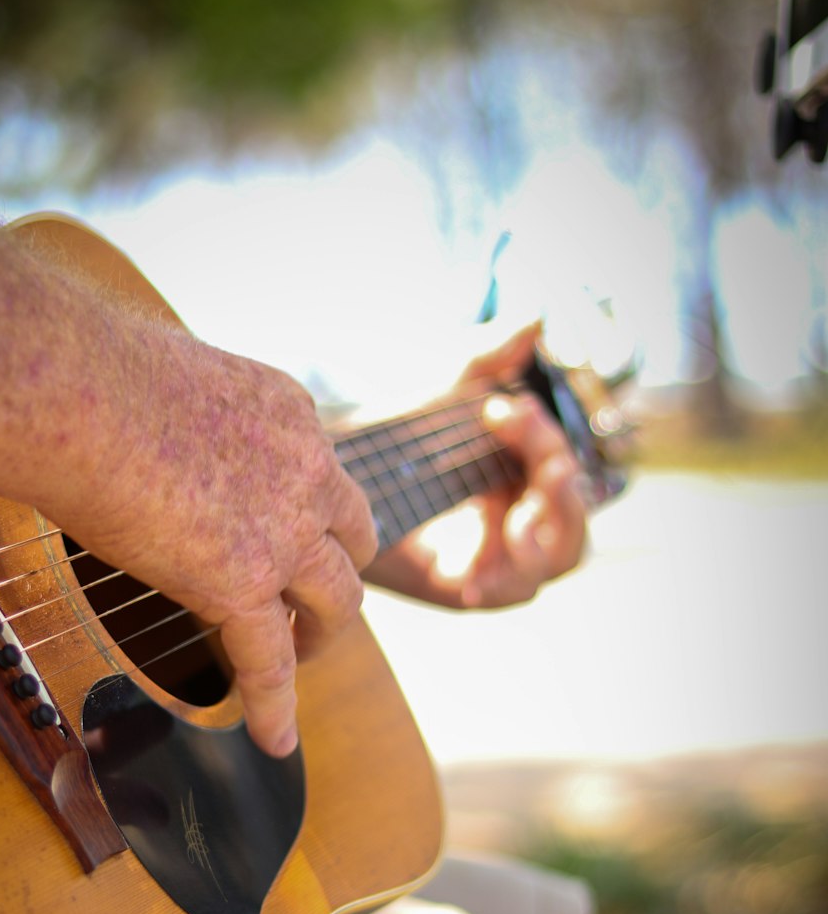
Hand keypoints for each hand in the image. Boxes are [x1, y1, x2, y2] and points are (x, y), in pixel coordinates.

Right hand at [45, 331, 377, 758]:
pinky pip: (269, 663)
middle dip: (337, 572)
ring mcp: (284, 533)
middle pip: (355, 537)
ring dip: (323, 635)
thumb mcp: (173, 369)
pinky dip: (275, 706)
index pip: (318, 471)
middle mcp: (306, 472)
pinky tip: (275, 737)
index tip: (286, 529)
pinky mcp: (243, 586)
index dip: (306, 508)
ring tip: (302, 657)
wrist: (76, 393)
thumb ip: (189, 406)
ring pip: (338, 601)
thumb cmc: (91, 368)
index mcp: (290, 413)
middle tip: (312, 600)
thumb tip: (149, 414)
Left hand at [362, 324, 586, 608]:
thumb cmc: (401, 442)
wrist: (341, 484)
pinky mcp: (468, 588)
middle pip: (571, 517)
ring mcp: (501, 559)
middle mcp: (524, 522)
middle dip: (560, 488)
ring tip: (520, 521)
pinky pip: (503, 595)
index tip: (507, 409)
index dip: (545, 440)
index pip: (561, 469)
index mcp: (528, 482)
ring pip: (554, 559)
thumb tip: (535, 319)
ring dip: (544, 539)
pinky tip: (471, 582)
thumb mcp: (448, 393)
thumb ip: (489, 360)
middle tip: (545, 464)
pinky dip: (497, 584)